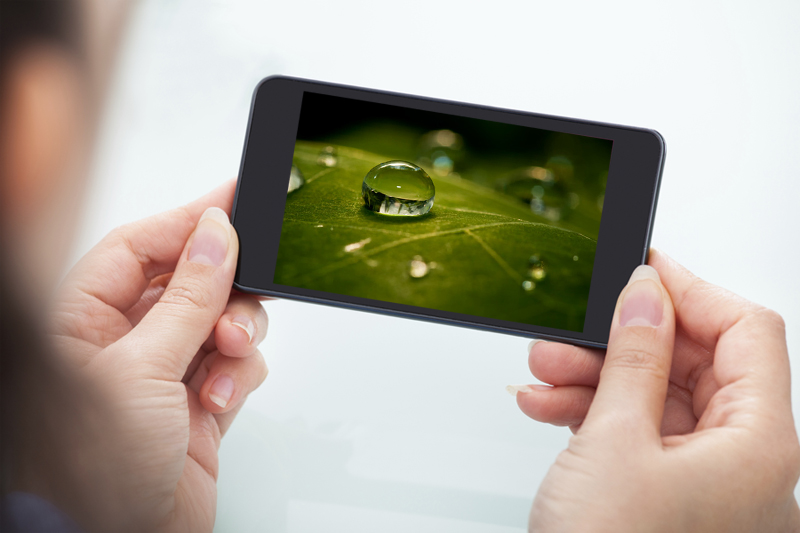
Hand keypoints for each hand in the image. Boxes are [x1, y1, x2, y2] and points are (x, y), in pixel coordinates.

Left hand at [49, 180, 268, 531]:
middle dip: (222, 288)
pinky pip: (236, 364)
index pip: (138, 246)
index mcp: (82, 319)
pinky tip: (221, 395)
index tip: (233, 200)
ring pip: (220, 320)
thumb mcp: (139, 371)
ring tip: (230, 354)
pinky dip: (240, 374)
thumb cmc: (92, 472)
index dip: (186, 221)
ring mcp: (164, 372)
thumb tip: (214, 238)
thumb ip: (186, 300)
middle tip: (245, 286)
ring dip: (236, 333)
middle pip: (188, 280)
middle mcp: (123, 341)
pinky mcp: (198, 404)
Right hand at [511, 250, 799, 530]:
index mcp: (760, 445)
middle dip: (626, 341)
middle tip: (578, 329)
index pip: (747, 333)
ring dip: (597, 378)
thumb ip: (635, 357)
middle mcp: (746, 463)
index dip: (693, 292)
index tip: (645, 269)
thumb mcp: (615, 442)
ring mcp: (707, 482)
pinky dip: (594, 414)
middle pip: (696, 364)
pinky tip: (552, 406)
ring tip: (546, 371)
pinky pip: (638, 433)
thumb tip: (646, 293)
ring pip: (657, 398)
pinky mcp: (668, 495)